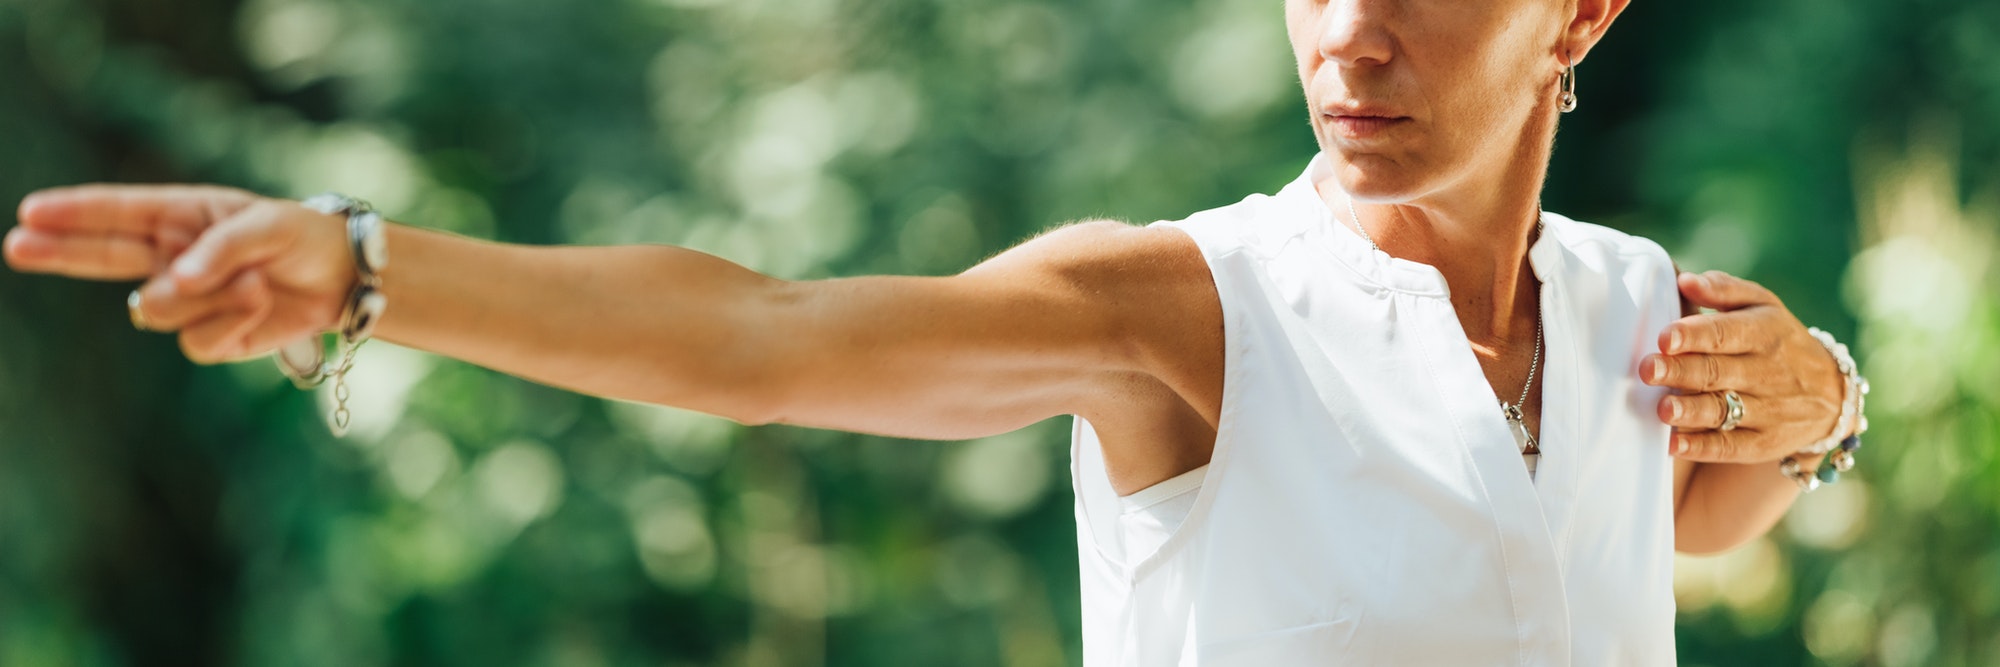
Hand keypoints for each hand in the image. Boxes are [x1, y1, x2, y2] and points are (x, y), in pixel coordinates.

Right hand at [5, 185, 355, 363]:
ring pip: (158, 309)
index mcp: (179, 217)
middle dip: (60, 250)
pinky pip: (195, 341)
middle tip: (17, 245)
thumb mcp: (268, 224)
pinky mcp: (209, 337)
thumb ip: (220, 246)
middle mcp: (170, 257)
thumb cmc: (300, 236)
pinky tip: (257, 306)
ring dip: (206, 298)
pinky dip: (229, 324)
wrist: (341, 279)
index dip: (75, 213)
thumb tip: (175, 279)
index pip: (117, 213)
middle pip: (102, 257)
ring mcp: (186, 299)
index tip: (32, 212)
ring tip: (253, 281)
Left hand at [1640, 270, 1845, 462]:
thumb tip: (1684, 280)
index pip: (1727, 333)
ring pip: (1725, 410)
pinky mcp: (1765, 442)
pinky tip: (1675, 445)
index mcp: (1765, 332)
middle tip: (1647, 369)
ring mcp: (1769, 409)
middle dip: (1681, 372)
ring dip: (1692, 411)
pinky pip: (1732, 447)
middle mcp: (1768, 371)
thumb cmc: (1777, 339)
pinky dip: (1703, 447)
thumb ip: (1723, 290)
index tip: (1664, 337)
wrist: (1831, 394)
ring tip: (1663, 408)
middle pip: (1718, 372)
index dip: (1695, 335)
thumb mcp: (1762, 306)